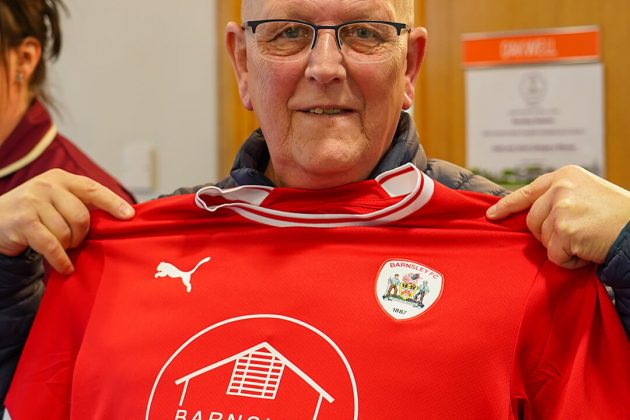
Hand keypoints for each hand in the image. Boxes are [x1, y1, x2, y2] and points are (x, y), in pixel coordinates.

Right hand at [0, 169, 134, 273]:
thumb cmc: (36, 212)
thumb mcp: (57, 200)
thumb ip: (81, 204)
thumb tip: (119, 216)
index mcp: (61, 179)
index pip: (93, 189)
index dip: (113, 203)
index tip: (130, 216)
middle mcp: (47, 186)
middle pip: (82, 216)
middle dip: (82, 235)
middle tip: (76, 241)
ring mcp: (33, 202)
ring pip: (66, 232)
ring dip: (68, 246)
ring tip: (62, 246)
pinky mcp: (23, 222)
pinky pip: (52, 245)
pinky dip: (61, 260)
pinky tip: (65, 266)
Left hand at [486, 165, 629, 268]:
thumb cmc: (617, 216)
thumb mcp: (587, 194)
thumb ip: (560, 198)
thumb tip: (532, 215)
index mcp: (565, 176)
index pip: (527, 192)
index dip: (507, 206)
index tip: (491, 215)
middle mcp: (560, 188)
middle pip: (532, 221)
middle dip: (550, 235)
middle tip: (579, 234)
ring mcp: (561, 208)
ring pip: (543, 239)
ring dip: (563, 248)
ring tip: (588, 240)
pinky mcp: (565, 230)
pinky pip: (555, 256)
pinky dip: (571, 261)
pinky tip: (589, 251)